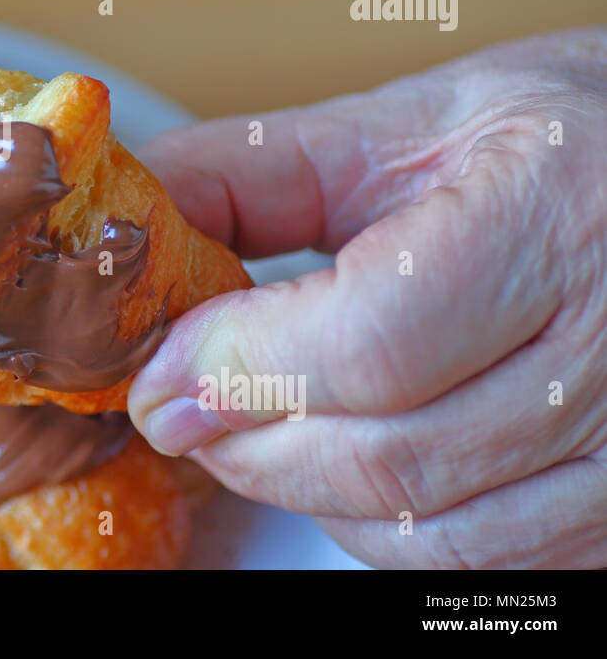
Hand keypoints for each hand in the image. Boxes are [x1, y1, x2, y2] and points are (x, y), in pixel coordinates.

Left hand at [129, 28, 606, 566]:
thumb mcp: (403, 124)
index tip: (161, 372)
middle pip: (386, 453)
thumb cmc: (547, 139)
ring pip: (424, 526)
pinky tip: (345, 460)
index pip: (369, 342)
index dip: (241, 369)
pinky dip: (379, 527)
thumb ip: (256, 171)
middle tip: (179, 406)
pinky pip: (478, 560)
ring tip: (252, 425)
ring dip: (300, 489)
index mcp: (550, 212)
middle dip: (245, 440)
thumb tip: (133, 217)